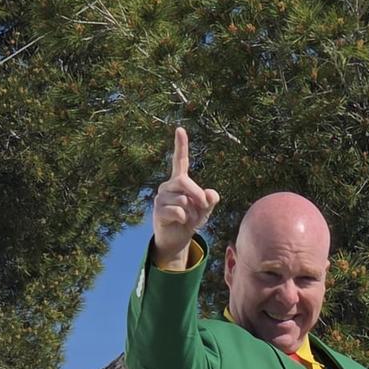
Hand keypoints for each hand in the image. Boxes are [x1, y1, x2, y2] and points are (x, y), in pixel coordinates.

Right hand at [152, 126, 219, 266]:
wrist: (177, 239)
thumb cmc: (191, 220)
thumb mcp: (205, 209)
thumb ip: (210, 199)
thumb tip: (210, 195)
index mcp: (179, 181)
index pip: (179, 160)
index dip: (180, 145)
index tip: (180, 129)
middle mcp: (168, 186)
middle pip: (184, 181)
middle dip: (197, 194)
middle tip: (203, 206)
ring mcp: (161, 197)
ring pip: (183, 200)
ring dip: (192, 212)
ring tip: (188, 218)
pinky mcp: (158, 210)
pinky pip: (178, 212)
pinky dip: (185, 219)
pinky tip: (181, 222)